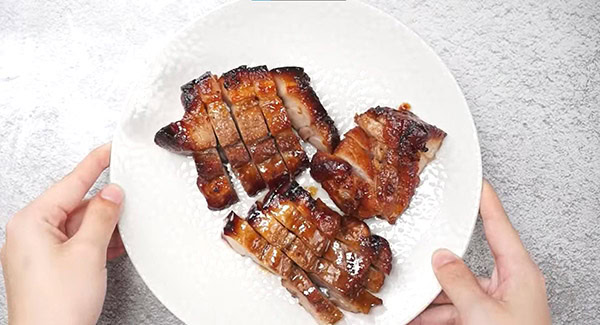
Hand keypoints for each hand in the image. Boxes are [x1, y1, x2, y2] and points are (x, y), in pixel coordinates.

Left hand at [1, 143, 124, 324]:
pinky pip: (75, 242)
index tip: (109, 149)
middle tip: (128, 200)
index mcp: (31, 222)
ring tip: (122, 230)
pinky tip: (113, 245)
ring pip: (77, 225)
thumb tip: (112, 193)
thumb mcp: (88, 252)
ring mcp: (38, 251)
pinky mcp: (48, 266)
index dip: (94, 164)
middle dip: (103, 205)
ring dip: (102, 226)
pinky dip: (95, 242)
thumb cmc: (55, 307)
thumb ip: (103, 217)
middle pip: (74, 204)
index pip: (70, 182)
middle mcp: (29, 233)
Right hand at [409, 180, 550, 324]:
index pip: (498, 225)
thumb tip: (441, 258)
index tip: (476, 182)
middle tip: (419, 256)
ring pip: (456, 290)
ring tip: (409, 301)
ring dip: (431, 298)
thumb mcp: (481, 312)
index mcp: (518, 272)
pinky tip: (416, 317)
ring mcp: (496, 303)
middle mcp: (508, 284)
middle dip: (438, 267)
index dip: (486, 201)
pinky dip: (434, 314)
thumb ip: (457, 281)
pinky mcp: (486, 319)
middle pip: (466, 262)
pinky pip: (455, 309)